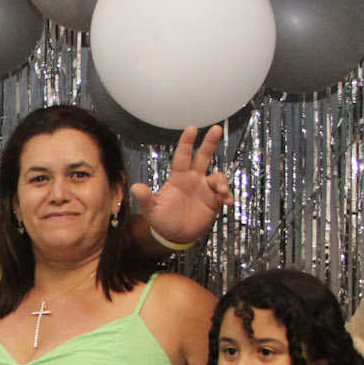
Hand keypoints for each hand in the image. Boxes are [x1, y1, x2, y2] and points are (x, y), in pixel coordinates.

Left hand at [131, 126, 231, 246]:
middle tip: (216, 128)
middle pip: (203, 156)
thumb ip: (145, 199)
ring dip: (222, 182)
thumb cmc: (161, 220)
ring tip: (222, 192)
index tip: (192, 128)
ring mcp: (204, 189)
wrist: (174, 236)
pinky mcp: (214, 201)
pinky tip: (228, 202)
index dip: (186, 142)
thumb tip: (135, 187)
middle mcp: (193, 179)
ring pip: (217, 177)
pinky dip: (227, 195)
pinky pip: (224, 194)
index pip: (182, 156)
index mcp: (178, 177)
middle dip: (209, 142)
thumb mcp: (151, 210)